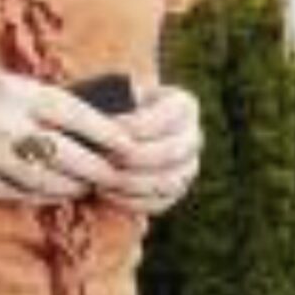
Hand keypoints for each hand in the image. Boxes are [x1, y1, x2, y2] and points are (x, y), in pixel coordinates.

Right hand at [0, 64, 123, 202]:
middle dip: (98, 166)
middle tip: (119, 171)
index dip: (106, 132)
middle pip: (66, 154)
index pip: (74, 115)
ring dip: (75, 184)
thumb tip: (92, 121)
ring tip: (93, 183)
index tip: (128, 143)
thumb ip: (43, 101)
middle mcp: (3, 125)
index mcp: (15, 93)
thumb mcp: (5, 82)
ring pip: (46, 180)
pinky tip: (61, 192)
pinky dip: (46, 194)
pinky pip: (20, 194)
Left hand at [74, 83, 202, 215]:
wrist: (128, 130)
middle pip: (168, 153)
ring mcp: (189, 167)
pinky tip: (106, 192)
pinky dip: (131, 201)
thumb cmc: (119, 106)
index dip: (131, 126)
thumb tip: (108, 114)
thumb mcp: (121, 91)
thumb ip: (117, 97)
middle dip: (131, 159)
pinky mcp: (177, 191)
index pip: (162, 119)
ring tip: (101, 178)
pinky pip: (159, 203)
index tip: (102, 128)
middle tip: (102, 157)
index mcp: (184, 106)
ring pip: (167, 182)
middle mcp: (193, 138)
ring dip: (130, 183)